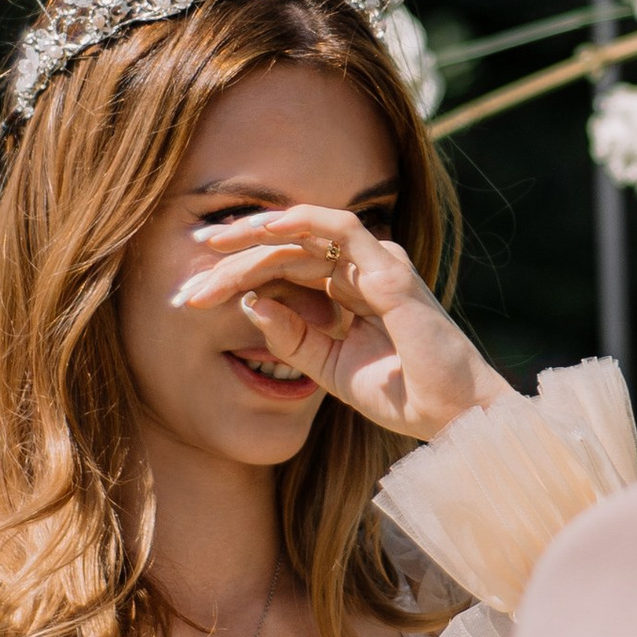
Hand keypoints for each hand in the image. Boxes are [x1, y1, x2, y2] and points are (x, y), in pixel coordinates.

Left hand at [176, 207, 510, 441]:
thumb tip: (249, 302)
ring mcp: (376, 265)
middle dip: (233, 256)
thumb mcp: (328, 367)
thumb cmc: (401, 393)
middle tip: (188, 277)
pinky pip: (342, 228)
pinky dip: (303, 221)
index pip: (282, 267)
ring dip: (255, 235)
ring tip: (213, 244)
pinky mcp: (388, 270)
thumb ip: (292, 337)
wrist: (449, 416)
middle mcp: (360, 270)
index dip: (236, 275)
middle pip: (285, 247)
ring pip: (303, 233)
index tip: (191, 295)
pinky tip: (267, 226)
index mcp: (346, 291)